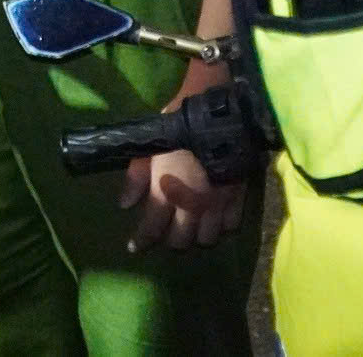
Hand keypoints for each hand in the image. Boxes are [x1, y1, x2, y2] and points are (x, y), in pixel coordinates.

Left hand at [120, 65, 245, 253]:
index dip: (142, 241)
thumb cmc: (178, 127)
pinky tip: (214, 218)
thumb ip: (136, 178)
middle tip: (166, 231)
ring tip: (191, 226)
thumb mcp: (150, 148)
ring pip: (206, 239)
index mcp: (167, 194)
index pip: (152, 229)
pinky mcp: (237, 199)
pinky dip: (221, 227)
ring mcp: (217, 205)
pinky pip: (230, 226)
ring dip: (196, 236)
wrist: (217, 115)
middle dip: (170, 239)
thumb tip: (125, 205)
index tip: (134, 247)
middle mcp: (191, 207)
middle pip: (181, 241)